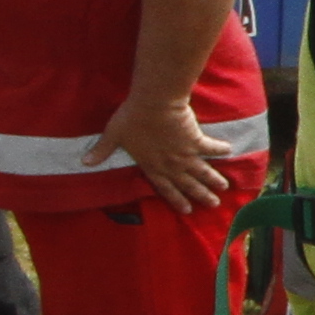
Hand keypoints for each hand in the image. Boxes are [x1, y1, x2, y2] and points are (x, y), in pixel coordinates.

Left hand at [103, 88, 229, 212]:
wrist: (153, 104)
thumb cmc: (131, 118)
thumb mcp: (113, 135)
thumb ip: (101, 150)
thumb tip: (84, 162)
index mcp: (152, 165)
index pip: (165, 188)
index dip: (176, 199)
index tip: (186, 210)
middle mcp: (171, 164)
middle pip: (188, 184)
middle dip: (200, 195)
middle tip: (213, 204)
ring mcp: (185, 154)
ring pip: (202, 171)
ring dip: (213, 180)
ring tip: (224, 188)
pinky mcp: (195, 139)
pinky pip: (211, 147)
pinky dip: (220, 149)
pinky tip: (230, 150)